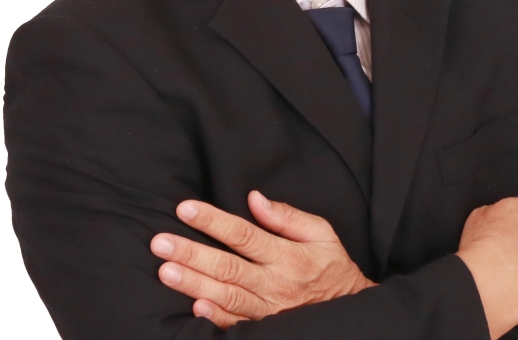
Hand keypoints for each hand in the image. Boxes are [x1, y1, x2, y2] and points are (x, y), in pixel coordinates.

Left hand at [151, 191, 374, 327]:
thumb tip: (254, 198)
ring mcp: (267, 310)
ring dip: (193, 284)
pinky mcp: (264, 330)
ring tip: (165, 271)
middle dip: (191, 253)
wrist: (350, 311)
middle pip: (227, 266)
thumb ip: (287, 216)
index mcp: (287, 255)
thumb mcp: (321, 232)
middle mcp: (274, 283)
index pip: (243, 234)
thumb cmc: (331, 267)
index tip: (185, 209)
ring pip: (225, 296)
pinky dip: (215, 319)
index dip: (213, 221)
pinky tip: (194, 309)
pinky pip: (236, 326)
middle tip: (161, 242)